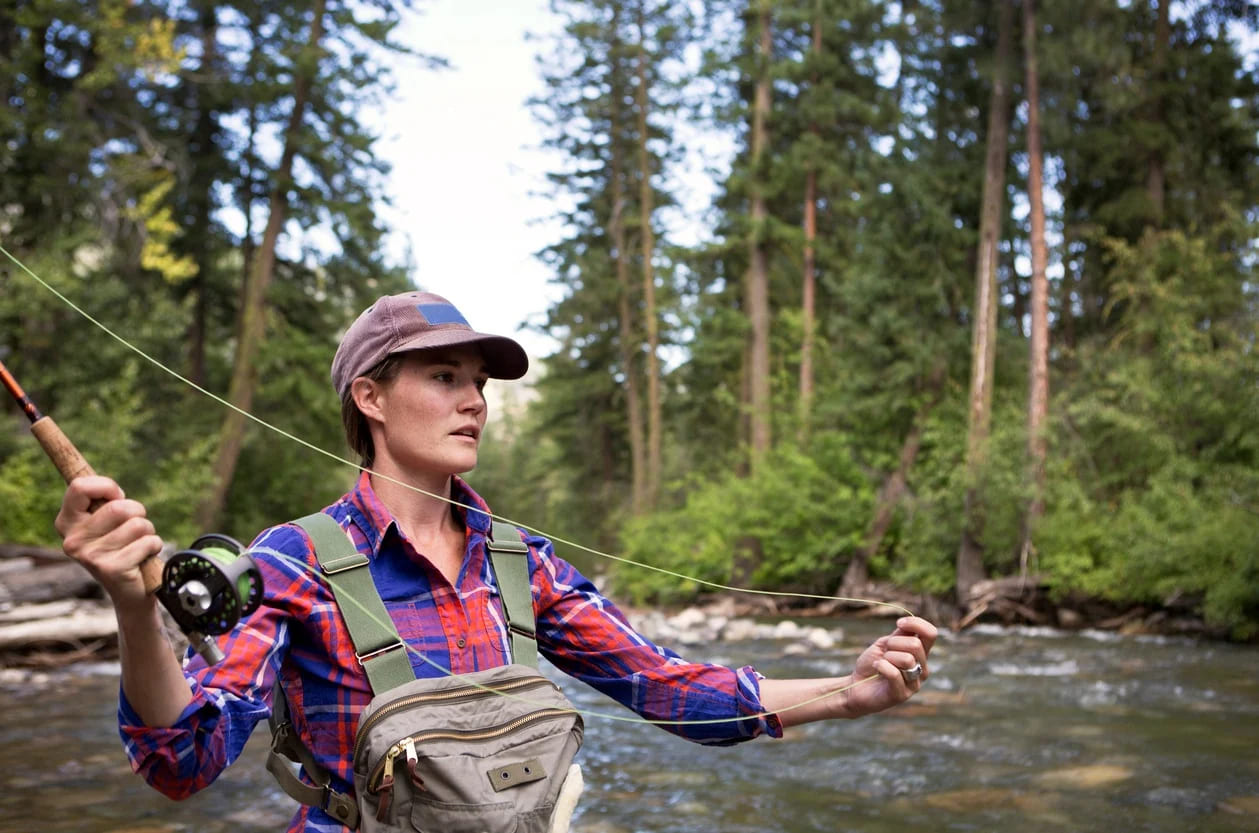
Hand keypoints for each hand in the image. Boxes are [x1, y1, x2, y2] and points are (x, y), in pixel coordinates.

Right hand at [55, 476, 163, 609]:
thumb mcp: (106, 521)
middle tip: (133, 529)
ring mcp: (90, 556)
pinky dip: (153, 546)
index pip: (80, 486)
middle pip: (119, 507)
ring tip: (137, 544)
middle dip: (138, 512)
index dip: (107, 487)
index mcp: (67, 523)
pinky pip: (148, 542)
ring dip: (148, 531)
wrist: (129, 591)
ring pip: (138, 524)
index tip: (118, 497)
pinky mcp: (111, 569)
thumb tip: (114, 492)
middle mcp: (72, 540)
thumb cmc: (121, 547)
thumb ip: (104, 501)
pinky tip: (142, 558)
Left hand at [843, 616, 936, 717]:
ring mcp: (914, 683)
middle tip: (884, 652)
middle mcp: (922, 669)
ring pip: (907, 659)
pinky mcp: (902, 695)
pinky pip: (894, 673)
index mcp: (920, 654)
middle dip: (894, 643)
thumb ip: (901, 634)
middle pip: (916, 645)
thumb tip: (910, 625)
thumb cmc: (873, 663)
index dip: (916, 624)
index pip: (931, 634)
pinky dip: (880, 666)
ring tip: (880, 663)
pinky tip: (876, 668)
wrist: (857, 686)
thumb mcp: (886, 643)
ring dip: (887, 657)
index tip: (899, 624)